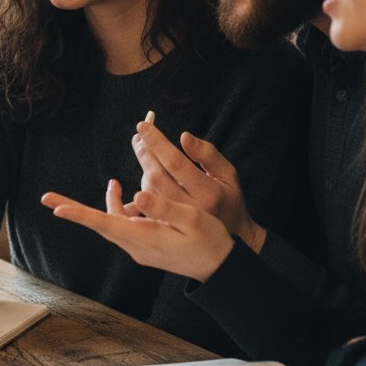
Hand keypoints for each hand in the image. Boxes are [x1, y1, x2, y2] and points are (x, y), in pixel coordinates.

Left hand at [40, 182, 233, 281]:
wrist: (221, 267)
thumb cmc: (210, 240)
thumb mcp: (191, 218)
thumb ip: (163, 207)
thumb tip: (136, 195)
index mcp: (144, 238)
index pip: (104, 223)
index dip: (80, 214)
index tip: (57, 209)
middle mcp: (136, 246)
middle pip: (98, 223)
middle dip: (73, 209)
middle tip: (47, 199)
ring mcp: (139, 247)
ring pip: (111, 222)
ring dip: (103, 204)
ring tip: (113, 182)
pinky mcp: (145, 245)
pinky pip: (123, 225)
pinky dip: (120, 208)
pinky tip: (127, 192)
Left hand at [131, 122, 265, 251]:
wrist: (225, 239)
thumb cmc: (227, 198)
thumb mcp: (227, 173)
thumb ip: (208, 154)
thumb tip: (183, 136)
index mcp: (208, 193)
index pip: (176, 163)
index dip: (157, 142)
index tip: (143, 125)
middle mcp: (190, 209)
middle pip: (157, 176)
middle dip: (144, 153)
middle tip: (138, 136)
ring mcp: (175, 222)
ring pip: (148, 189)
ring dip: (143, 167)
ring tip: (143, 149)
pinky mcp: (163, 229)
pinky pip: (143, 206)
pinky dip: (139, 187)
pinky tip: (142, 173)